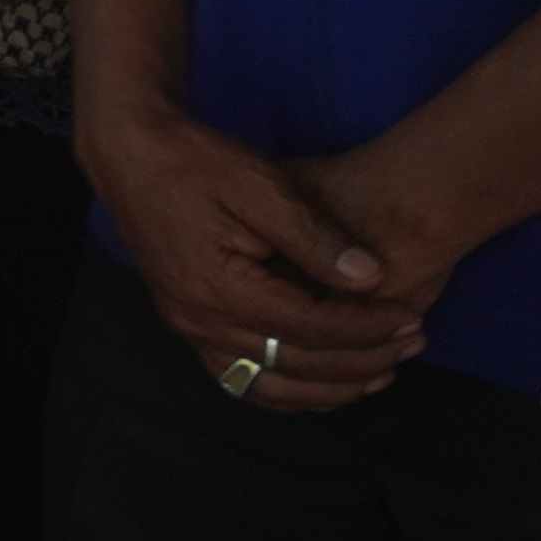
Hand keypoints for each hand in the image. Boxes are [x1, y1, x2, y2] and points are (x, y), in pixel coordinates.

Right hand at [81, 97, 426, 409]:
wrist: (128, 151)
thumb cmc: (195, 160)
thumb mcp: (259, 184)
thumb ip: (314, 235)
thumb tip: (371, 276)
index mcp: (220, 288)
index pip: (311, 327)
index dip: (367, 328)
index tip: (410, 319)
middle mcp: (200, 321)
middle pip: (296, 366)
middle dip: (362, 360)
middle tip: (412, 343)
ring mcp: (189, 327)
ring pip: (268, 387)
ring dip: (328, 389)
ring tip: (380, 374)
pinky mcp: (187, 322)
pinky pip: (242, 377)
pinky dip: (287, 390)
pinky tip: (322, 381)